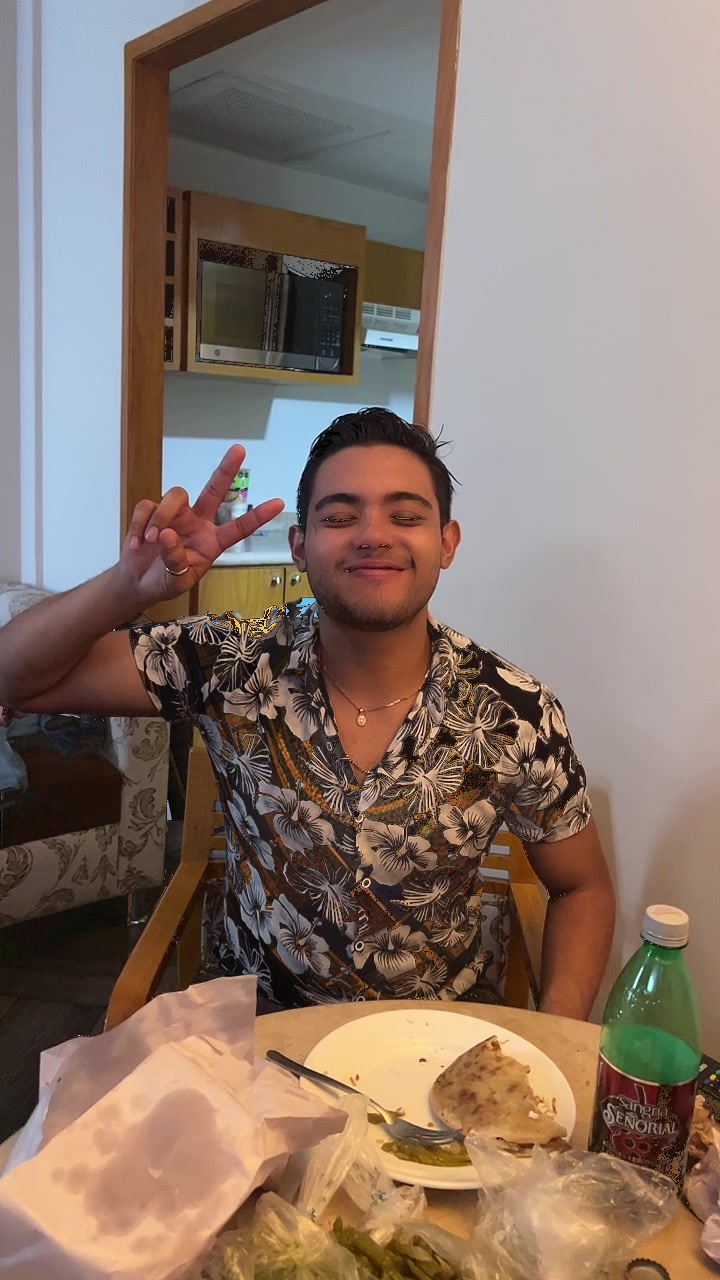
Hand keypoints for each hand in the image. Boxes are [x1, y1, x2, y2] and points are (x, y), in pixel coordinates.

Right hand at [119, 446, 283, 606]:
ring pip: (176, 496)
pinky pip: (147, 506)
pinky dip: (138, 525)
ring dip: (162, 516)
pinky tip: (136, 544)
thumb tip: (168, 535)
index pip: (238, 528)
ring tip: (150, 540)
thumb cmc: (164, 582)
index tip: (278, 503)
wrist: (137, 583)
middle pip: (214, 490)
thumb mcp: (176, 582)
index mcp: (211, 542)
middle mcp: (197, 523)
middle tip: (239, 450)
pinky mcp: (151, 512)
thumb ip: (176, 562)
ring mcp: (175, 515)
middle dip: (226, 470)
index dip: (257, 516)